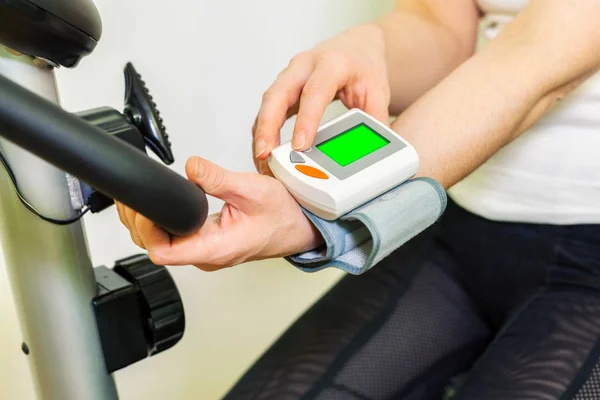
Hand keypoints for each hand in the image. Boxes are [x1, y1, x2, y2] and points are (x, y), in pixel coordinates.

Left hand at [115, 156, 322, 270]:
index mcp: (216, 248)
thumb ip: (218, 179)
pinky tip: (158, 207)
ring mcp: (205, 252)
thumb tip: (191, 167)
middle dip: (139, 223)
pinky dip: (160, 223)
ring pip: (162, 245)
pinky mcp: (205, 245)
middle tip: (135, 196)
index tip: (145, 206)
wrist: (299, 227)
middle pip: (156, 248)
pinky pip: (173, 240)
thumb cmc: (283, 216)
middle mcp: (207, 256)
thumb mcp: (252, 189)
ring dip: (146, 224)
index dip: (147, 229)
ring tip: (142, 199)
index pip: (164, 252)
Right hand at [252, 23, 390, 174]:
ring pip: (268, 103)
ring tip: (262, 162)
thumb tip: (371, 152)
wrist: (355, 47)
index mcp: (331, 64)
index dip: (305, 119)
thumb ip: (373, 122)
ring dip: (262, 133)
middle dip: (267, 126)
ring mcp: (289, 75)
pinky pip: (268, 110)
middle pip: (277, 94)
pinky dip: (264, 132)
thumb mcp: (377, 92)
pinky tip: (266, 153)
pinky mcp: (283, 88)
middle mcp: (304, 66)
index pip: (315, 92)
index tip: (300, 145)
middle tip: (264, 153)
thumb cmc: (364, 67)